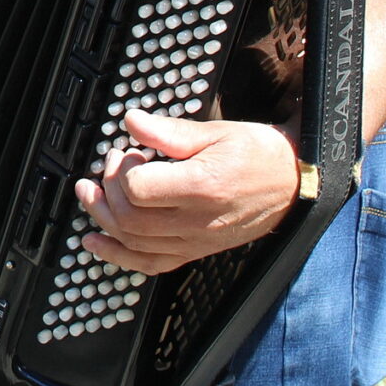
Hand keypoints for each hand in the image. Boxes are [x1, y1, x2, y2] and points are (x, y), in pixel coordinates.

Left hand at [74, 109, 301, 275]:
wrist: (294, 184)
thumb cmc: (259, 155)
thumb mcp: (217, 132)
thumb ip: (170, 132)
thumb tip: (131, 121)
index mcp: (203, 187)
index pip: (139, 189)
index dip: (122, 169)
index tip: (125, 152)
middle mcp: (198, 221)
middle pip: (130, 218)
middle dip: (106, 191)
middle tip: (105, 167)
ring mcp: (197, 241)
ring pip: (135, 243)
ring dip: (103, 219)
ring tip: (91, 196)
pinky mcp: (197, 251)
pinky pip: (152, 263)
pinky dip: (119, 256)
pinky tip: (97, 242)